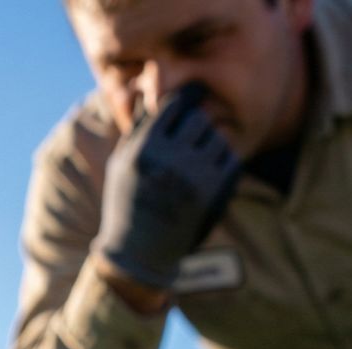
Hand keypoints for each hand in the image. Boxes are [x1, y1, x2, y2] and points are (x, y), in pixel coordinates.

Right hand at [94, 83, 240, 291]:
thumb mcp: (120, 164)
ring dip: (210, 143)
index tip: (187, 103)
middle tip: (191, 136)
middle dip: (196, 125)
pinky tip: (211, 170)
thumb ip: (136, 128)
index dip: (183, 102)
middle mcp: (170, 159)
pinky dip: (223, 161)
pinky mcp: (213, 192)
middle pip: (199, 119)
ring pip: (218, 138)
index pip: (174, 106)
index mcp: (144, 149)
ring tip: (197, 157)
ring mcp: (194, 176)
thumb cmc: (126, 203)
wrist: (139, 252)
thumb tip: (144, 93)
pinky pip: (230, 159)